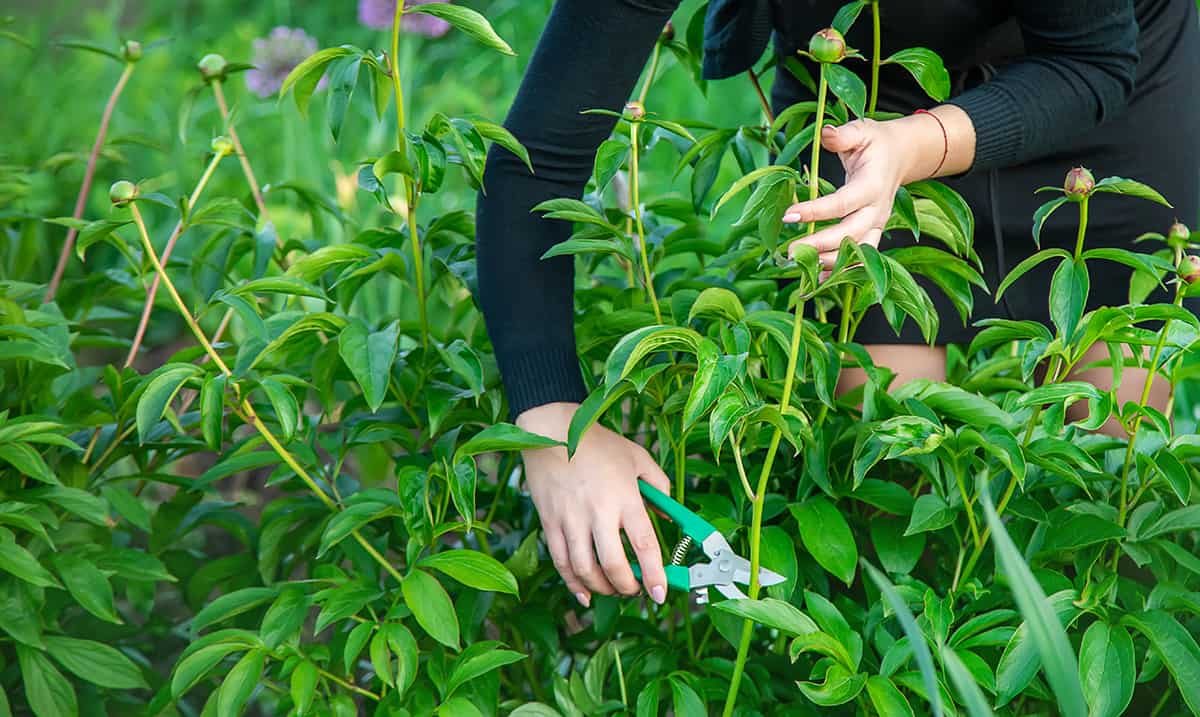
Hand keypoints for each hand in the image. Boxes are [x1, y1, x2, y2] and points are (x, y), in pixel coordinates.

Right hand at [516, 402, 670, 607]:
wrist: (550, 431)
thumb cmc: (598, 444)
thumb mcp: (638, 458)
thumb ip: (659, 486)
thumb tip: (669, 517)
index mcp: (625, 497)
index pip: (644, 545)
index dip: (655, 575)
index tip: (661, 594)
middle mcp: (598, 512)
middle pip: (614, 565)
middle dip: (628, 587)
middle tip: (636, 589)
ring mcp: (571, 519)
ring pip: (586, 570)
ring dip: (603, 588)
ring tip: (613, 589)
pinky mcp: (550, 522)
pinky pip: (561, 562)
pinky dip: (573, 583)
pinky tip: (585, 592)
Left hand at [782, 107, 974, 268]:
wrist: (901, 156)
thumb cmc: (876, 143)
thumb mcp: (861, 131)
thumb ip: (843, 135)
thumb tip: (825, 133)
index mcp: (872, 186)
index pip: (842, 204)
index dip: (816, 211)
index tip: (789, 215)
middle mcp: (877, 211)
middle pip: (850, 235)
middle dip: (820, 246)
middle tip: (790, 252)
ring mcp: (877, 225)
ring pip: (858, 253)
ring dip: (830, 264)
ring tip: (800, 268)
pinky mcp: (873, 234)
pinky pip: (860, 258)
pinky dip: (841, 271)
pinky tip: (817, 280)